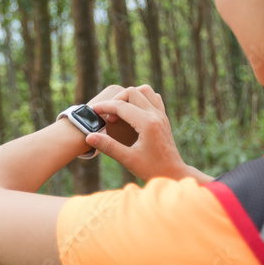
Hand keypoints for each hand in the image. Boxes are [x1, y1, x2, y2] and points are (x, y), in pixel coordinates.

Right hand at [86, 85, 201, 181]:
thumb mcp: (128, 159)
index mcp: (147, 123)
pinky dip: (142, 99)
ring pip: (145, 90)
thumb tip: (89, 137)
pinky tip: (134, 112)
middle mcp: (156, 115)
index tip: (93, 112)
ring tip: (120, 111)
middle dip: (116, 100)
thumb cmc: (152, 169)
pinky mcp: (164, 118)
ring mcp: (161, 115)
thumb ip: (108, 147)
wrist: (174, 174)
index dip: (104, 107)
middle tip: (107, 117)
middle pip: (132, 92)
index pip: (121, 106)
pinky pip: (153, 98)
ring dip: (130, 96)